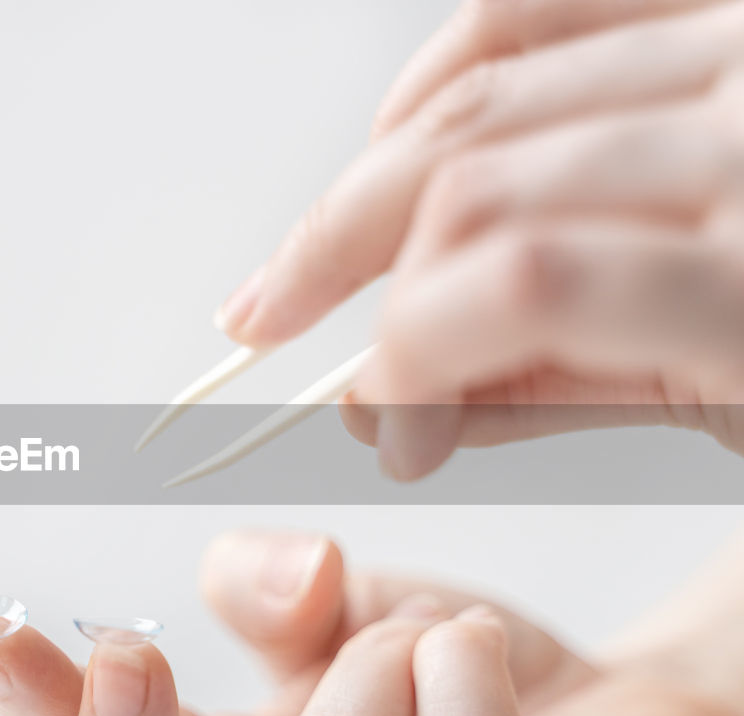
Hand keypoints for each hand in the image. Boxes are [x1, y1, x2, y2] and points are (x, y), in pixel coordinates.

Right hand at [216, 0, 743, 479]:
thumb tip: (414, 414)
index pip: (515, 285)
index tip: (386, 431)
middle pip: (471, 180)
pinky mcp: (720, 4)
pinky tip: (392, 135)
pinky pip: (538, 3)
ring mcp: (738, 43)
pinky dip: (443, 68)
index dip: (408, 361)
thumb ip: (570, 402)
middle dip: (339, 266)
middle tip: (262, 325)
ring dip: (363, 183)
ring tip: (301, 256)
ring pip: (482, 92)